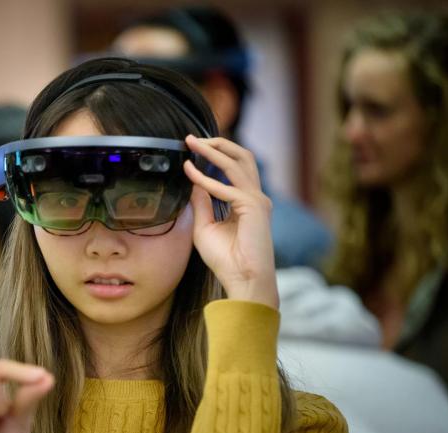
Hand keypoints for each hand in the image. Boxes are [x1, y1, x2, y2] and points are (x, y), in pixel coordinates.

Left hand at [185, 135, 278, 308]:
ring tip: (193, 143)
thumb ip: (201, 203)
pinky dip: (207, 180)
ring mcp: (257, 201)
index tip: (190, 149)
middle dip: (217, 144)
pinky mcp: (254, 208)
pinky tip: (190, 173)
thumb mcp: (205, 226)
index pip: (233, 168)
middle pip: (242, 157)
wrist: (243, 279)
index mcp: (247, 201)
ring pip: (238, 163)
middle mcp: (255, 197)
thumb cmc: (226, 259)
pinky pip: (227, 188)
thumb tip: (193, 182)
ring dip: (214, 151)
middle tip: (192, 138)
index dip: (212, 156)